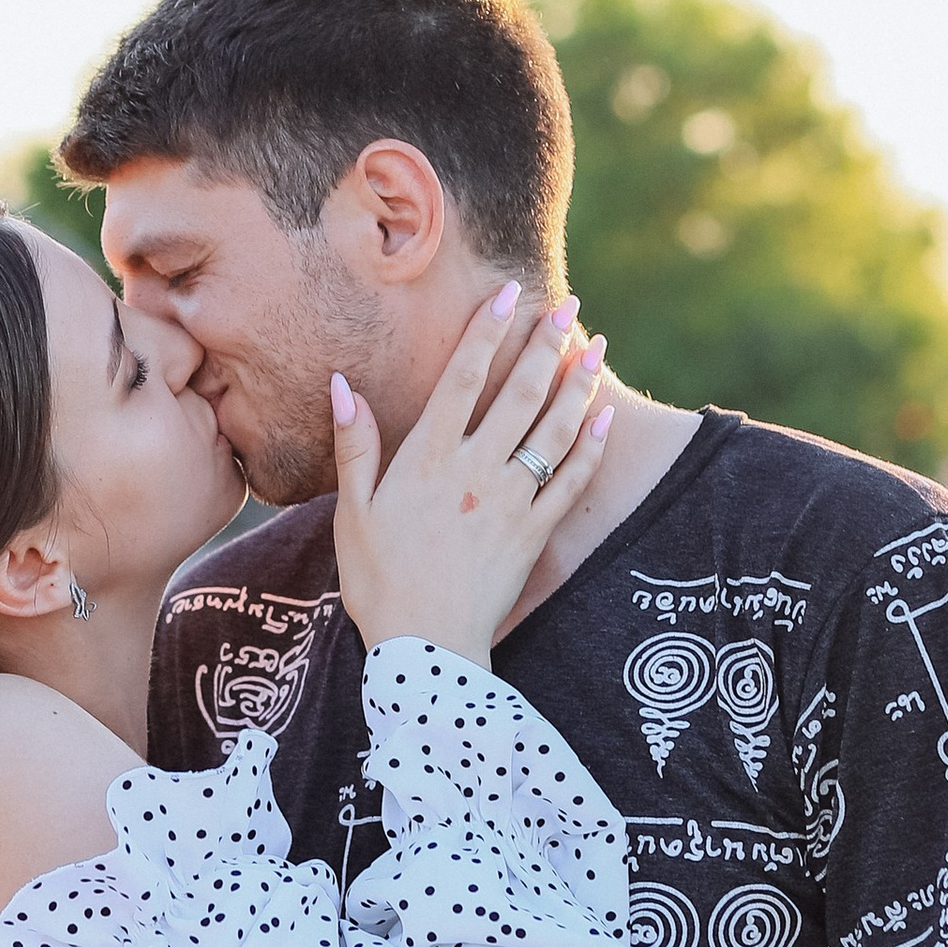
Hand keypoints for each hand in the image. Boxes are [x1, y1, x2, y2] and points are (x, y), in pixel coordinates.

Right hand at [332, 285, 612, 665]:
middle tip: (570, 305)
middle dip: (546, 345)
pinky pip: (572, 481)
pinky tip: (605, 416)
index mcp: (428, 460)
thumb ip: (356, 447)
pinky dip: (592, 446)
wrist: (425, 651)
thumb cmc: (379, 582)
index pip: (461, 380)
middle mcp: (476, 471)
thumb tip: (342, 386)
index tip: (508, 295)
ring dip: (578, 384)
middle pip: (519, 394)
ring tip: (597, 347)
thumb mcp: (352, 513)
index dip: (486, 333)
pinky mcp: (536, 533)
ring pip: (554, 430)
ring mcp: (512, 501)